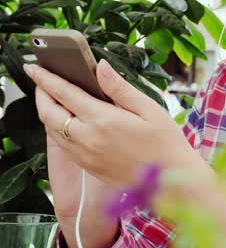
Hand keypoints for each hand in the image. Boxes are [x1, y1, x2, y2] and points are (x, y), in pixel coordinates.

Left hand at [25, 59, 196, 187]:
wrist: (168, 180)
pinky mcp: (87, 165)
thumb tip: (100, 66)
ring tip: (50, 96)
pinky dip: (56, 127)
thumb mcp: (148, 108)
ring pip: (52, 130)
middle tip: (41, 80)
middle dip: (40, 94)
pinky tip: (66, 119)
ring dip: (46, 111)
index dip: (46, 78)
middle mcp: (87, 138)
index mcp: (103, 120)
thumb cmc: (164, 141)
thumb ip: (120, 87)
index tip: (35, 66)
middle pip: (49, 113)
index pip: (65, 94)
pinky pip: (62, 144)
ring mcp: (85, 155)